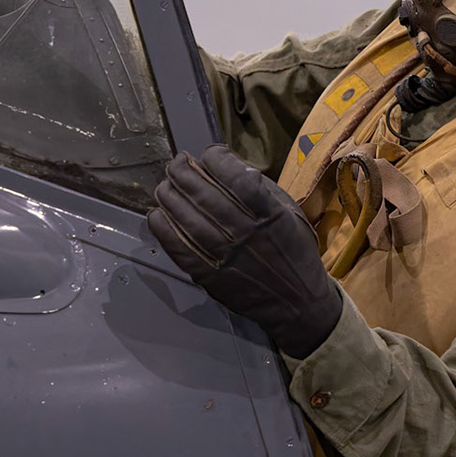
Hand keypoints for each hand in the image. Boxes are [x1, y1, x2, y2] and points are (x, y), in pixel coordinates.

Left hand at [147, 146, 343, 357]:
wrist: (298, 302)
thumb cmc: (295, 252)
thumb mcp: (290, 213)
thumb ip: (262, 190)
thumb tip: (229, 165)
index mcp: (269, 214)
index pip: (234, 175)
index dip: (215, 157)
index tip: (210, 154)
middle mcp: (246, 232)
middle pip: (203, 192)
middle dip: (183, 170)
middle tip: (177, 163)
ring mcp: (225, 255)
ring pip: (185, 216)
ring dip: (169, 195)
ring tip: (165, 185)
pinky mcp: (209, 275)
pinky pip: (177, 246)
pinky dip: (163, 227)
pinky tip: (158, 214)